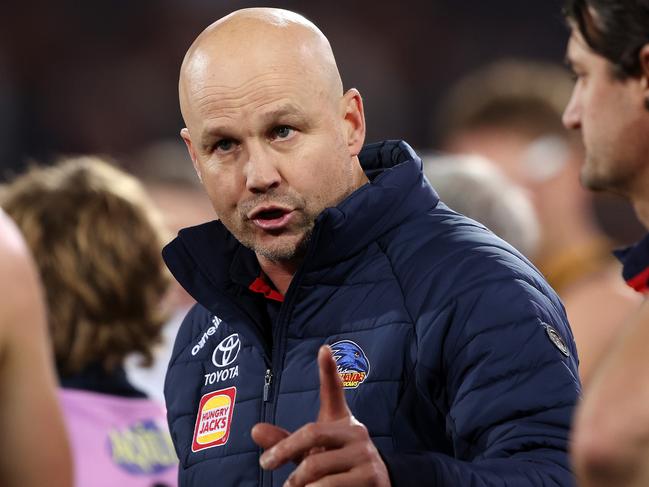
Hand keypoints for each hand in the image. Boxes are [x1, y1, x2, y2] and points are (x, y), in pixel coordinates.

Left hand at [251, 345, 390, 486]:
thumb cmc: (336, 471)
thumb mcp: (311, 455)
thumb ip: (286, 444)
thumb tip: (254, 430)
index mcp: (342, 423)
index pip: (334, 392)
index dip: (329, 370)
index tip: (323, 348)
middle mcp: (357, 433)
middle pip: (311, 433)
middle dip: (284, 451)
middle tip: (267, 464)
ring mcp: (366, 455)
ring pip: (317, 467)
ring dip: (298, 483)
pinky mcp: (371, 478)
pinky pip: (330, 486)